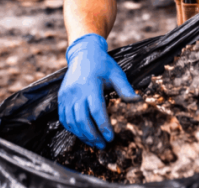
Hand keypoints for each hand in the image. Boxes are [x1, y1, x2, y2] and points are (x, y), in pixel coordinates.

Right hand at [58, 34, 138, 148]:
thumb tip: (138, 101)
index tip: (111, 137)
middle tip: (103, 145)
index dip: (103, 126)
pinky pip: (64, 118)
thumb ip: (125, 88)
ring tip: (94, 143)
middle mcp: (75, 91)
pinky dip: (72, 129)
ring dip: (82, 135)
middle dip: (93, 135)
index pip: (96, 110)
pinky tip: (82, 134)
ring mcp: (66, 95)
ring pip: (72, 121)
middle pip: (82, 119)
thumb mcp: (116, 73)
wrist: (83, 53)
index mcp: (90, 85)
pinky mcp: (61, 98)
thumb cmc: (102, 64)